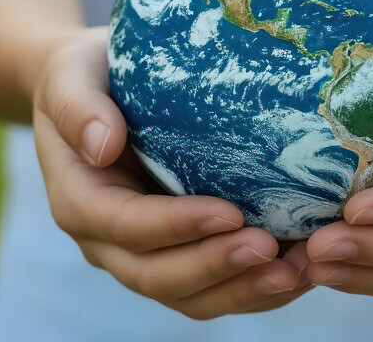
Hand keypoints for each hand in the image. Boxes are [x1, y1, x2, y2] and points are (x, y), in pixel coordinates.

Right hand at [32, 28, 310, 318]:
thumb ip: (78, 105)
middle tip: (273, 251)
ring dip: (245, 290)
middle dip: (217, 267)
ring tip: (297, 271)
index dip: (177, 227)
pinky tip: (300, 270)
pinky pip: (215, 289)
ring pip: (191, 296)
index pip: (126, 226)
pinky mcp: (180, 255)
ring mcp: (145, 255)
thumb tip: (102, 145)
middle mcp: (108, 241)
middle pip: (159, 275)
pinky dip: (256, 287)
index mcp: (80, 200)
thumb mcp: (72, 75)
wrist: (98, 90)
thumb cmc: (89, 75)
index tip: (231, 212)